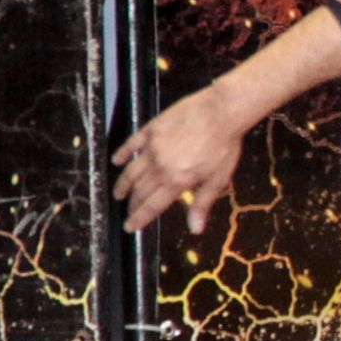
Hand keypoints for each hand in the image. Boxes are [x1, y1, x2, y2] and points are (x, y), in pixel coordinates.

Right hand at [112, 97, 249, 231]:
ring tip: (118, 193)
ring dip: (124, 184)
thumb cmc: (224, 145)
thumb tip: (195, 229)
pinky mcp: (152, 129)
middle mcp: (160, 166)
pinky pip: (132, 143)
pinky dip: (122, 153)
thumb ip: (202, 203)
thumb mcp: (218, 179)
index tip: (129, 227)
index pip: (152, 206)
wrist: (222, 111)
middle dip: (133, 204)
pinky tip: (116, 160)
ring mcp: (153, 147)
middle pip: (141, 190)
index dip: (139, 218)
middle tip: (127, 211)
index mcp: (177, 181)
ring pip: (132, 171)